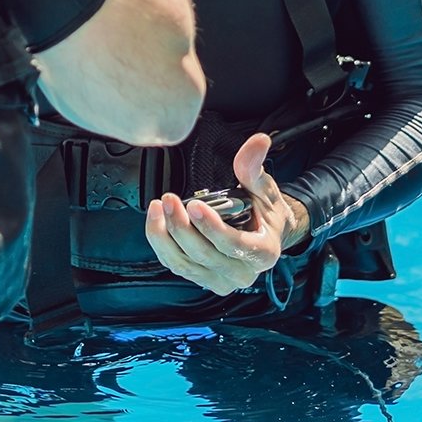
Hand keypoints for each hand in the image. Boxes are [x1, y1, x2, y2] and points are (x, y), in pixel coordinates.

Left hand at [144, 132, 310, 295]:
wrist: (263, 235)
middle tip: (169, 200)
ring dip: (166, 235)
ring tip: (159, 207)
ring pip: (185, 263)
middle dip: (182, 227)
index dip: (211, 227)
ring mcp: (220, 280)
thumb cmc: (264, 213)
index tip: (193, 205)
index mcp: (264, 252)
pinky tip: (157, 221)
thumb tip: (258, 142)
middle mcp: (243, 273)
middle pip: (204, 254)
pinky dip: (162, 244)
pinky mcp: (202, 279)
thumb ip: (255, 168)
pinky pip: (175, 265)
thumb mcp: (264, 189)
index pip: (234, 245)